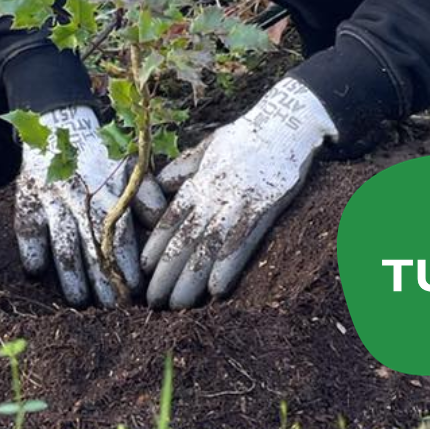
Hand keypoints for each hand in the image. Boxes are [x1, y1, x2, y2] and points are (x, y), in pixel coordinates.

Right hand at [14, 105, 165, 306]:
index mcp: (109, 192)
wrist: (61, 127)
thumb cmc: (102, 156)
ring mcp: (52, 200)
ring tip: (79, 301)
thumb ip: (147, 195)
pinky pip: (27, 230)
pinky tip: (37, 272)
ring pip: (62, 245)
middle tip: (111, 308)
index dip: (127, 265)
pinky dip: (32, 251)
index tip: (136, 290)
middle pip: (92, 248)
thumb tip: (162, 224)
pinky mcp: (27, 200)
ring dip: (70, 276)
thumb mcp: (130, 167)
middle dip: (102, 281)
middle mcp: (81, 197)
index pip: (120, 236)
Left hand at [141, 76, 337, 308]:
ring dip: (191, 279)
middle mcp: (215, 194)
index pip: (171, 218)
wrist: (286, 123)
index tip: (143, 270)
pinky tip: (216, 290)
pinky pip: (243, 243)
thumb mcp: (209, 145)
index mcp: (201, 180)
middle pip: (184, 239)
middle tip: (153, 302)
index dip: (156, 245)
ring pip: (208, 247)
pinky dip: (228, 267)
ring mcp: (239, 203)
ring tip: (178, 305)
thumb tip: (160, 183)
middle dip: (167, 272)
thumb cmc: (247, 135)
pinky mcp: (264, 209)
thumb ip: (184, 167)